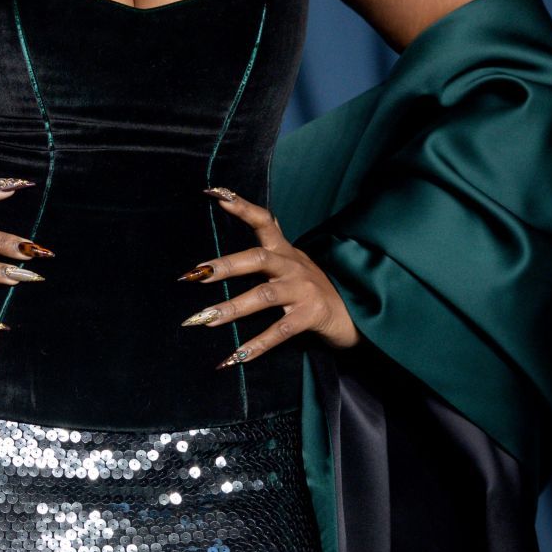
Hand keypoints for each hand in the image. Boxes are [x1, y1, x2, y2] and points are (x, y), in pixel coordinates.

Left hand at [178, 187, 360, 365]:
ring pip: (263, 296)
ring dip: (232, 309)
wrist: (356, 316)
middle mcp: (293, 266)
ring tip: (204, 320)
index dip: (242, 207)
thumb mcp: (293, 262)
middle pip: (257, 258)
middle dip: (225, 266)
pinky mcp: (310, 317)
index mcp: (286, 252)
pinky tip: (234, 357)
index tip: (215, 194)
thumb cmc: (313, 289)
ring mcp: (303, 291)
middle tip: (196, 274)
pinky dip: (256, 346)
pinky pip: (278, 332)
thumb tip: (236, 218)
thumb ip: (269, 246)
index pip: (265, 221)